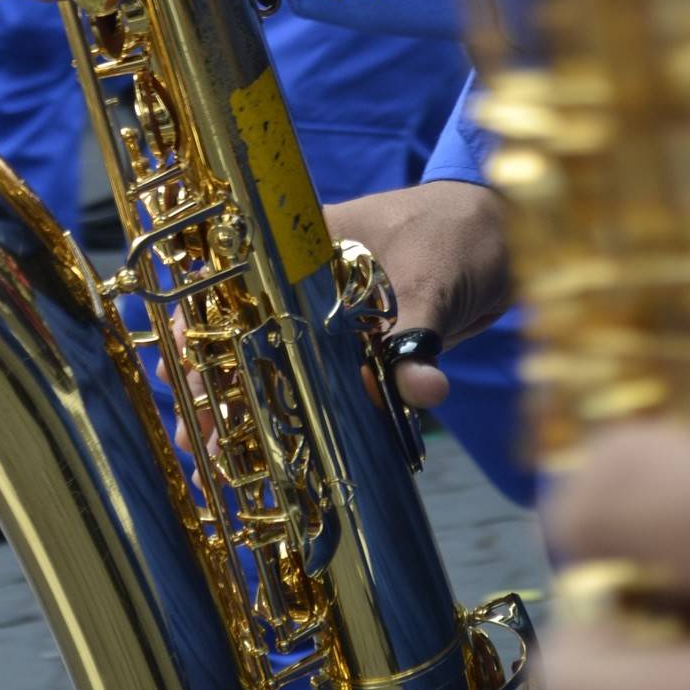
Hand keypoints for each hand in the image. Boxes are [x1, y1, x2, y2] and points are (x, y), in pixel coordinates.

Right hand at [162, 179, 509, 456]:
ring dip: (248, 408)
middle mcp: (306, 282)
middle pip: (246, 333)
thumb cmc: (460, 230)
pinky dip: (303, 418)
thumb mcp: (433, 273)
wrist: (507, 234)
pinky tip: (280, 456)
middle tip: (192, 436)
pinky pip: (324, 387)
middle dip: (215, 384)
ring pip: (277, 365)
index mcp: (304, 245)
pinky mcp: (362, 350)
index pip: (236, 285)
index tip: (183, 371)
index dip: (202, 329)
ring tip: (215, 460)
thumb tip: (420, 389)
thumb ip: (418, 329)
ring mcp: (332, 318)